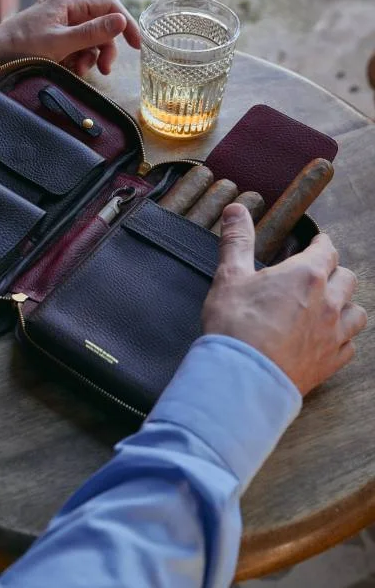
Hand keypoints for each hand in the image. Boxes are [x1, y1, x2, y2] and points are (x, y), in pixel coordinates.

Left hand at [0, 0, 140, 75]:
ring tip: (77, 71)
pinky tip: (67, 69)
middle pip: (101, 25)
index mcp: (69, 1)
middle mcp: (66, 8)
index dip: (126, 24)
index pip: (109, 5)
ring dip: (89, 57)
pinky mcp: (53, 36)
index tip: (136, 46)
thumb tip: (121, 21)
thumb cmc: (22, 47)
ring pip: (89, 39)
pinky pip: (75, 46)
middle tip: (105, 70)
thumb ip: (92, 33)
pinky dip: (76, 59)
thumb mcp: (61, 43)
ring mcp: (59, 22)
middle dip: (104, 48)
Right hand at [202, 203, 366, 395]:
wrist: (244, 377)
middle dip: (335, 272)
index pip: (327, 250)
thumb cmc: (236, 326)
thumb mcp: (230, 276)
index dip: (322, 244)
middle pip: (347, 279)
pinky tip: (330, 339)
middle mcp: (328, 302)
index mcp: (306, 275)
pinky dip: (343, 339)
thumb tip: (236, 210)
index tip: (317, 243)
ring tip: (332, 305)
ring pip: (357, 312)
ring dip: (346, 305)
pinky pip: (350, 346)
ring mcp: (333, 334)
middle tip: (321, 273)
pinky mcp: (330, 362)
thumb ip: (237, 241)